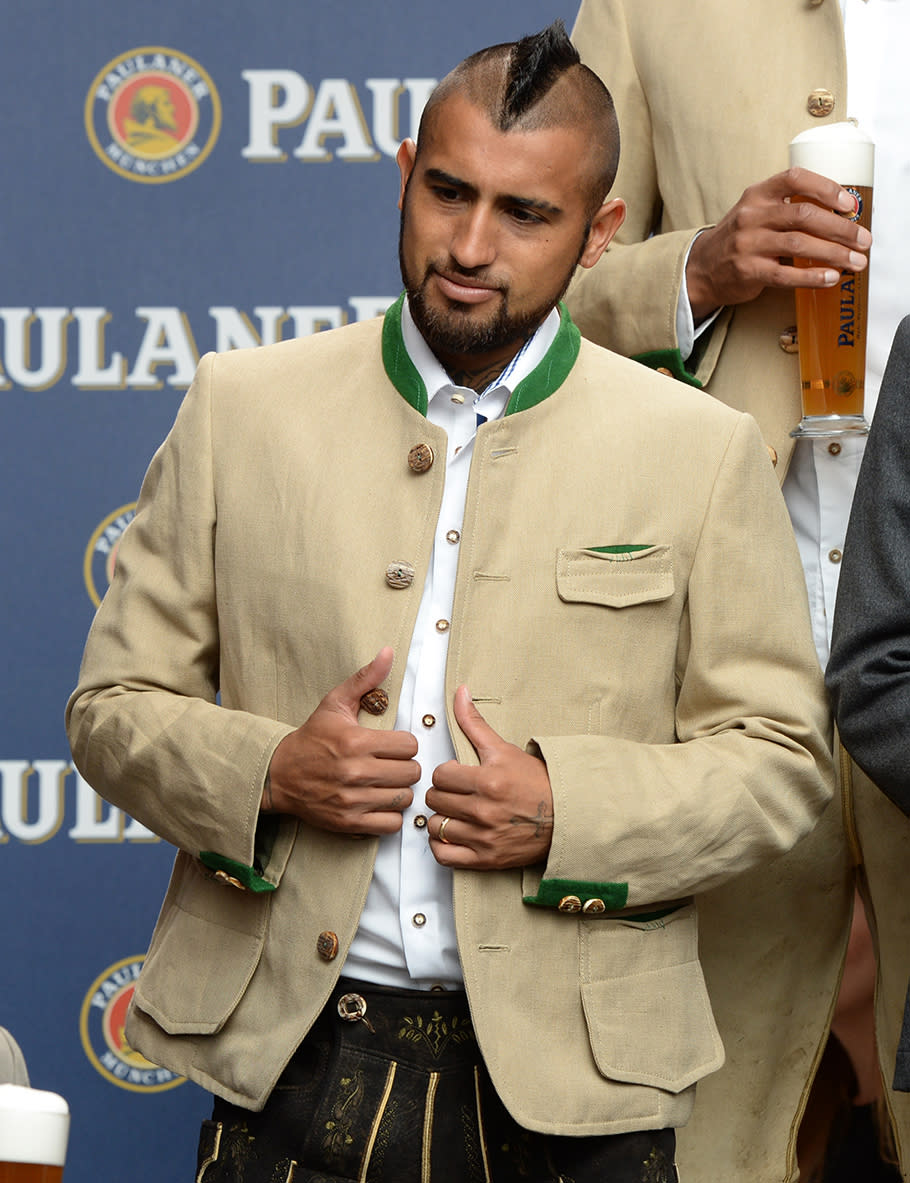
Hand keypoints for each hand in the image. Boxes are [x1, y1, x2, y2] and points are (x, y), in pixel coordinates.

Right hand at [264, 647, 418, 834]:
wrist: (279, 775)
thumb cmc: (312, 739)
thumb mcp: (335, 703)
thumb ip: (365, 679)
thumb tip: (388, 652)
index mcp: (355, 742)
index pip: (409, 746)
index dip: (405, 744)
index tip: (394, 745)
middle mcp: (355, 772)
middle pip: (411, 772)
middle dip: (405, 767)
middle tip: (392, 764)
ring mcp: (352, 800)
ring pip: (404, 798)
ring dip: (399, 791)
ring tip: (387, 783)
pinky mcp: (349, 822)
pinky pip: (391, 824)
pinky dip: (390, 815)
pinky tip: (380, 802)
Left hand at [426, 686, 552, 869]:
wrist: (566, 817)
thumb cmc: (535, 782)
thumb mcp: (504, 749)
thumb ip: (475, 723)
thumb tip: (460, 692)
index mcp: (488, 781)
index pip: (439, 776)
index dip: (446, 773)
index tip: (457, 775)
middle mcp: (484, 811)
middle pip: (435, 800)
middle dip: (443, 793)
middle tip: (456, 792)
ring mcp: (484, 837)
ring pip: (436, 826)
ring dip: (442, 818)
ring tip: (456, 812)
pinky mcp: (486, 859)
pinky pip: (444, 855)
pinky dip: (442, 845)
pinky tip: (452, 834)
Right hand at [685, 167, 871, 322]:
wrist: (701, 269)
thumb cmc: (739, 239)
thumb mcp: (757, 212)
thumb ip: (789, 208)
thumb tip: (839, 216)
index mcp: (758, 195)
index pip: (796, 179)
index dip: (827, 189)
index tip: (850, 204)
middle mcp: (752, 216)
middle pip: (804, 215)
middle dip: (841, 228)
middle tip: (863, 240)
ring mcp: (749, 244)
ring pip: (799, 244)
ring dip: (833, 253)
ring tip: (855, 262)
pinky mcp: (749, 271)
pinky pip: (786, 274)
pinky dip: (812, 277)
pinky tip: (830, 278)